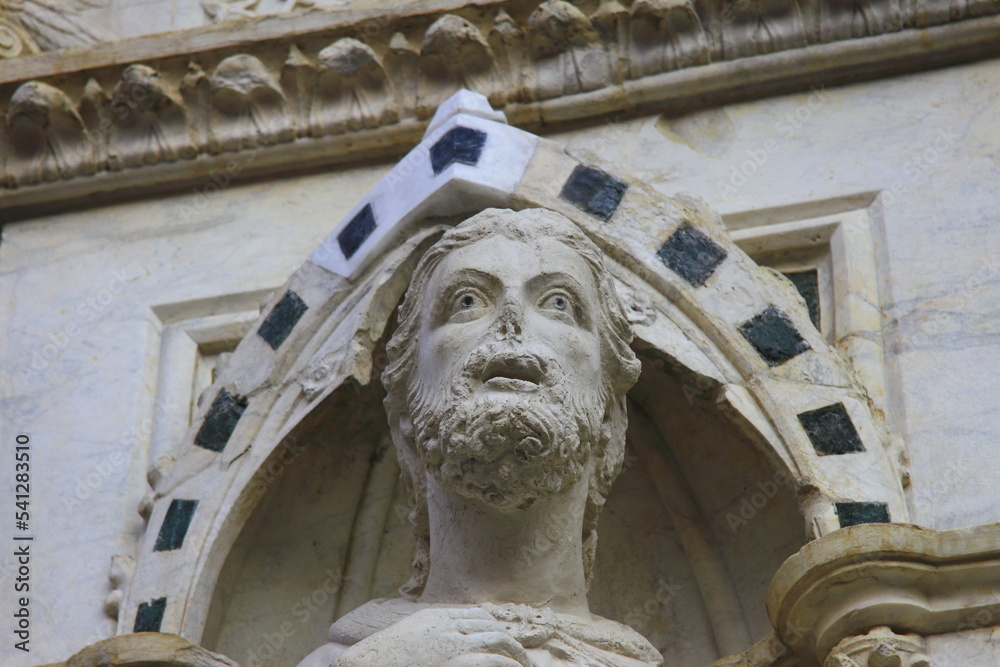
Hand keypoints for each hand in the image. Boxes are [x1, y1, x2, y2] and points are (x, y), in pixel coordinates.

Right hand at [335, 607, 532, 666]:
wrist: (363, 666)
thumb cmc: (382, 659)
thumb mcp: (407, 637)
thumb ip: (428, 634)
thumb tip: (442, 644)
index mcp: (434, 617)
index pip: (477, 616)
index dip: (495, 628)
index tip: (505, 641)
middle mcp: (447, 627)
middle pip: (491, 627)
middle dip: (512, 643)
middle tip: (524, 659)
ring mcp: (453, 646)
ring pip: (498, 643)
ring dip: (517, 656)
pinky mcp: (456, 664)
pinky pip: (492, 661)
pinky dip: (508, 666)